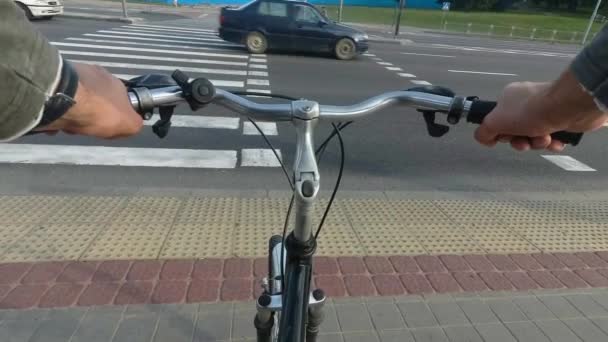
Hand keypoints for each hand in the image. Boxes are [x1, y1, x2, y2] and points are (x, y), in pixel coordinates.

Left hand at [35, 63, 142, 138]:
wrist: (61, 98)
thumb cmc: (98, 110)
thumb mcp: (130, 124)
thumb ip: (135, 124)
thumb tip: (133, 125)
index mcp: (116, 82)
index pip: (120, 100)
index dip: (116, 117)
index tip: (109, 127)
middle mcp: (95, 74)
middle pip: (96, 101)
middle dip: (91, 116)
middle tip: (87, 128)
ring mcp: (72, 74)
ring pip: (75, 101)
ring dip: (73, 115)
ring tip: (68, 126)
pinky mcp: (52, 79)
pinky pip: (56, 100)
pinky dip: (56, 112)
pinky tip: (55, 121)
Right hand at [474, 71, 606, 151]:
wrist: (567, 107)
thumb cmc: (529, 111)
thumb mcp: (495, 122)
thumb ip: (483, 132)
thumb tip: (484, 139)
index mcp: (509, 98)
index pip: (499, 120)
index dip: (500, 133)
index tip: (505, 136)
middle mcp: (526, 102)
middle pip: (516, 131)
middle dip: (521, 141)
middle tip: (525, 141)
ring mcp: (546, 110)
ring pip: (534, 136)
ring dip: (537, 143)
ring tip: (544, 138)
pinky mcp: (563, 118)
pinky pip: (552, 137)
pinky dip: (553, 142)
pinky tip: (555, 140)